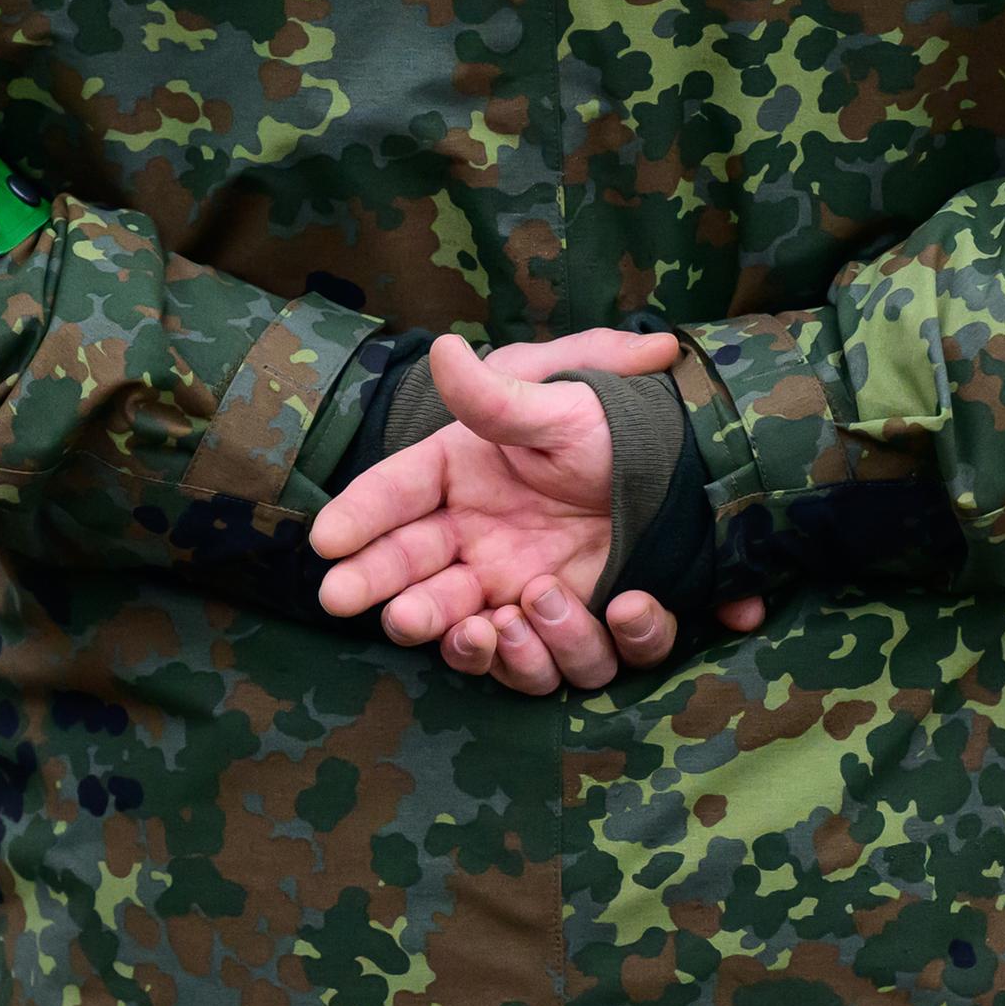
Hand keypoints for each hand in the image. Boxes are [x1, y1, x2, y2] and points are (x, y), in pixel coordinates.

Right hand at [311, 329, 770, 697]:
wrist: (680, 475)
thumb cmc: (609, 428)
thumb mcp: (558, 407)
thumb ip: (497, 399)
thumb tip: (445, 350)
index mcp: (456, 473)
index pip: (392, 494)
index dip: (356, 517)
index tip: (324, 540)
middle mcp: (468, 536)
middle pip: (407, 572)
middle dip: (373, 587)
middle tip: (344, 599)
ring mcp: (506, 585)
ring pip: (464, 627)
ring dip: (457, 633)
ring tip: (477, 625)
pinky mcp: (554, 624)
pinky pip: (537, 655)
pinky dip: (537, 651)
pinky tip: (543, 619)